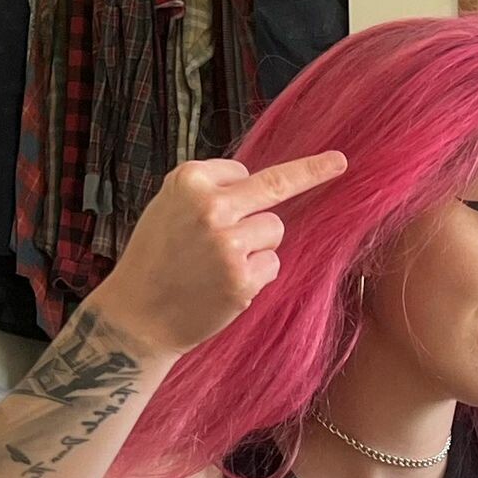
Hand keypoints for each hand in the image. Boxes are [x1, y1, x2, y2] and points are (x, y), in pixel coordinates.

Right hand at [94, 150, 347, 357]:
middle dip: (312, 172)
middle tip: (340, 162)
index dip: (242, 191)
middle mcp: (211, 206)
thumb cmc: (155, 260)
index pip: (243, 172)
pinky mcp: (242, 278)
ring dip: (258, 247)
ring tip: (218, 266)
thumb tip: (259, 182)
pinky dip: (256, 277)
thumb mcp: (169, 208)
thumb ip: (210, 192)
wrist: (137, 315)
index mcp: (189, 180)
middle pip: (275, 188)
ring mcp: (228, 243)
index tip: (291, 170)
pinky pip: (272, 265)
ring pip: (274, 231)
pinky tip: (225, 287)